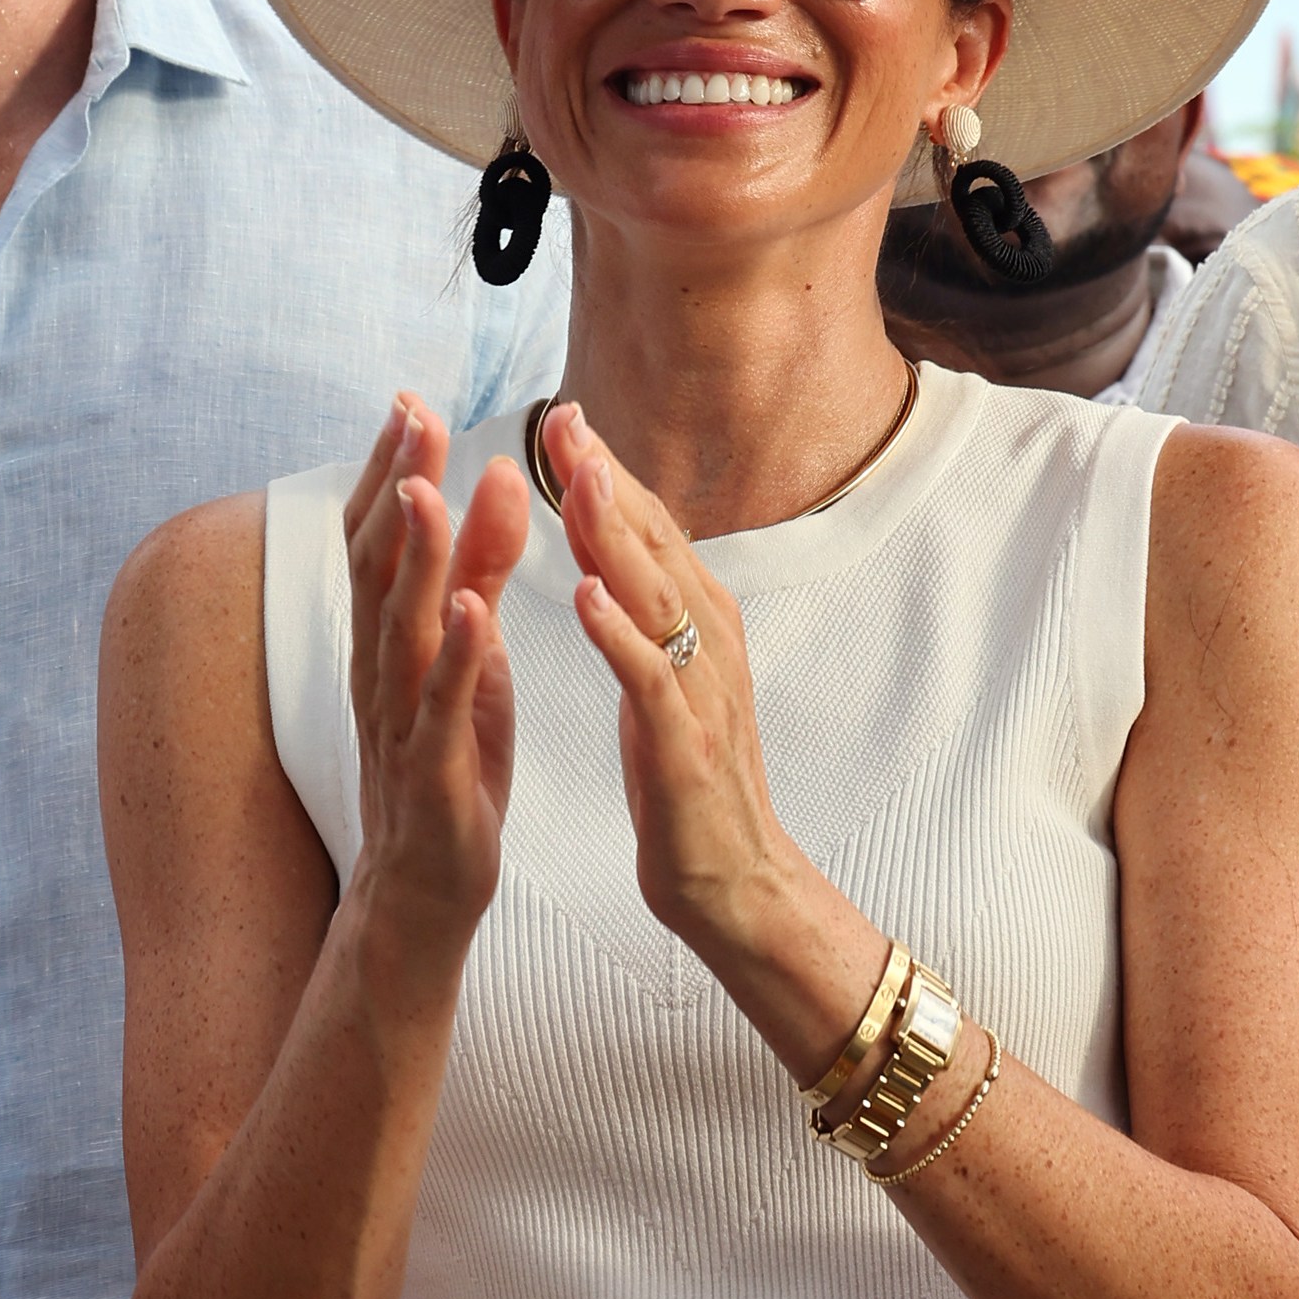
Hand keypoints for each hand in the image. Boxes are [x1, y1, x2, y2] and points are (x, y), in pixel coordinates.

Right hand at [341, 396, 530, 975]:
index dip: (391, 470)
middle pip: (377, 564)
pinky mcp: (435, 773)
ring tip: (431, 488)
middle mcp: (383, 672)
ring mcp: (402, 723)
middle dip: (396, 485)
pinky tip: (469, 608)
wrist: (423, 894)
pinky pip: (439, 708)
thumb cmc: (449, 773)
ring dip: (416, 555)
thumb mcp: (469, 663)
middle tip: (415, 411)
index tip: (409, 400)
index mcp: (392, 643)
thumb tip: (498, 493)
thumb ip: (480, 584)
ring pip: (400, 627)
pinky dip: (453, 655)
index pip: (379, 540)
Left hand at [540, 402, 787, 958]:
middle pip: (658, 546)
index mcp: (700, 624)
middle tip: (566, 420)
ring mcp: (702, 693)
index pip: (650, 532)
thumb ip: (640, 605)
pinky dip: (620, 633)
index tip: (565, 416)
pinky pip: (652, 679)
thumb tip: (606, 532)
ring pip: (659, 598)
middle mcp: (709, 644)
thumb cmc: (687, 777)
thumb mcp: (662, 675)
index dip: (608, 472)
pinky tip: (585, 594)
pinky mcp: (687, 747)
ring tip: (575, 481)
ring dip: (617, 535)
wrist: (733, 882)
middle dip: (609, 480)